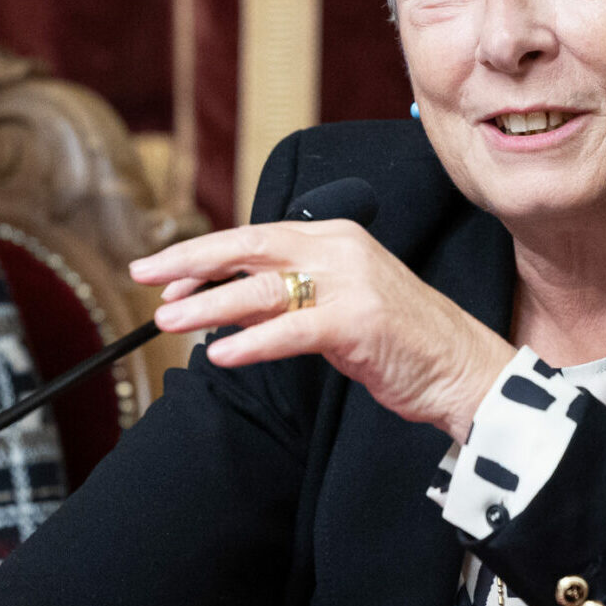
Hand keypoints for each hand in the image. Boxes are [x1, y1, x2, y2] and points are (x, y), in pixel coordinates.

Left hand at [131, 218, 515, 442]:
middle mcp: (339, 249)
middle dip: (188, 261)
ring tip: (167, 320)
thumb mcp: (333, 308)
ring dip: (207, 304)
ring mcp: (350, 283)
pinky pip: (291, 330)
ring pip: (261, 288)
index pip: (252, 237)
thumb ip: (283, 299)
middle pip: (247, 247)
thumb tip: (220, 306)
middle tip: (143, 276)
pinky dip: (250, 341)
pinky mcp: (359, 322)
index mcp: (333, 237)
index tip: (160, 272)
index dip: (200, 254)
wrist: (462, 367)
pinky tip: (219, 353)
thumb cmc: (399, 340)